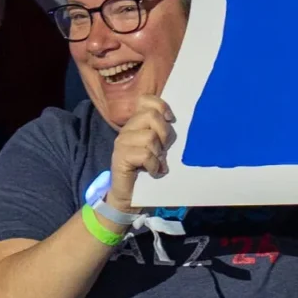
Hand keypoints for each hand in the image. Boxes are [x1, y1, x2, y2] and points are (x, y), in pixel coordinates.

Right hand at [107, 93, 174, 209]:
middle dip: (164, 133)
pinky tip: (154, 172)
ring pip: (149, 137)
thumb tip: (178, 122)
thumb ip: (163, 133)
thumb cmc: (148, 171)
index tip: (171, 120)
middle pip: (151, 116)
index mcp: (136, 124)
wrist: (129, 198)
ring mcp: (122, 143)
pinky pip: (144, 154)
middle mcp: (127, 129)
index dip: (161, 106)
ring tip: (157, 163)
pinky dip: (154, 165)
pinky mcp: (120, 157)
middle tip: (164, 149)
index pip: (145, 100)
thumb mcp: (159, 148)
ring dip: (158, 153)